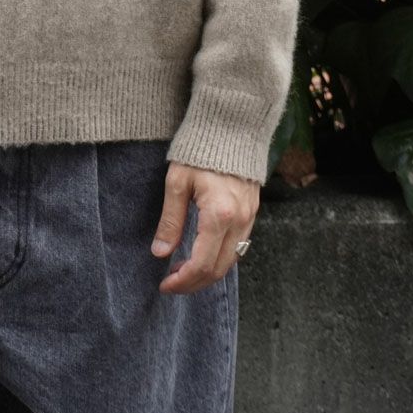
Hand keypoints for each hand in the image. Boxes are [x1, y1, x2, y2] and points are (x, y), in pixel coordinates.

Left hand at [150, 161, 258, 294]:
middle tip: (172, 283)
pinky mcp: (252, 213)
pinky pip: (239, 247)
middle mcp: (239, 221)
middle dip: (194, 283)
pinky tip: (203, 254)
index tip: (165, 284)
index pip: (201, 264)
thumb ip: (171, 220)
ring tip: (183, 271)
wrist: (231, 127)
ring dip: (208, 273)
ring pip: (231, 262)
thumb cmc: (199, 151)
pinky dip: (221, 258)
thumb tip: (160, 253)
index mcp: (219, 215)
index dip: (182, 281)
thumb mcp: (177, 183)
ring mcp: (249, 218)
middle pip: (219, 269)